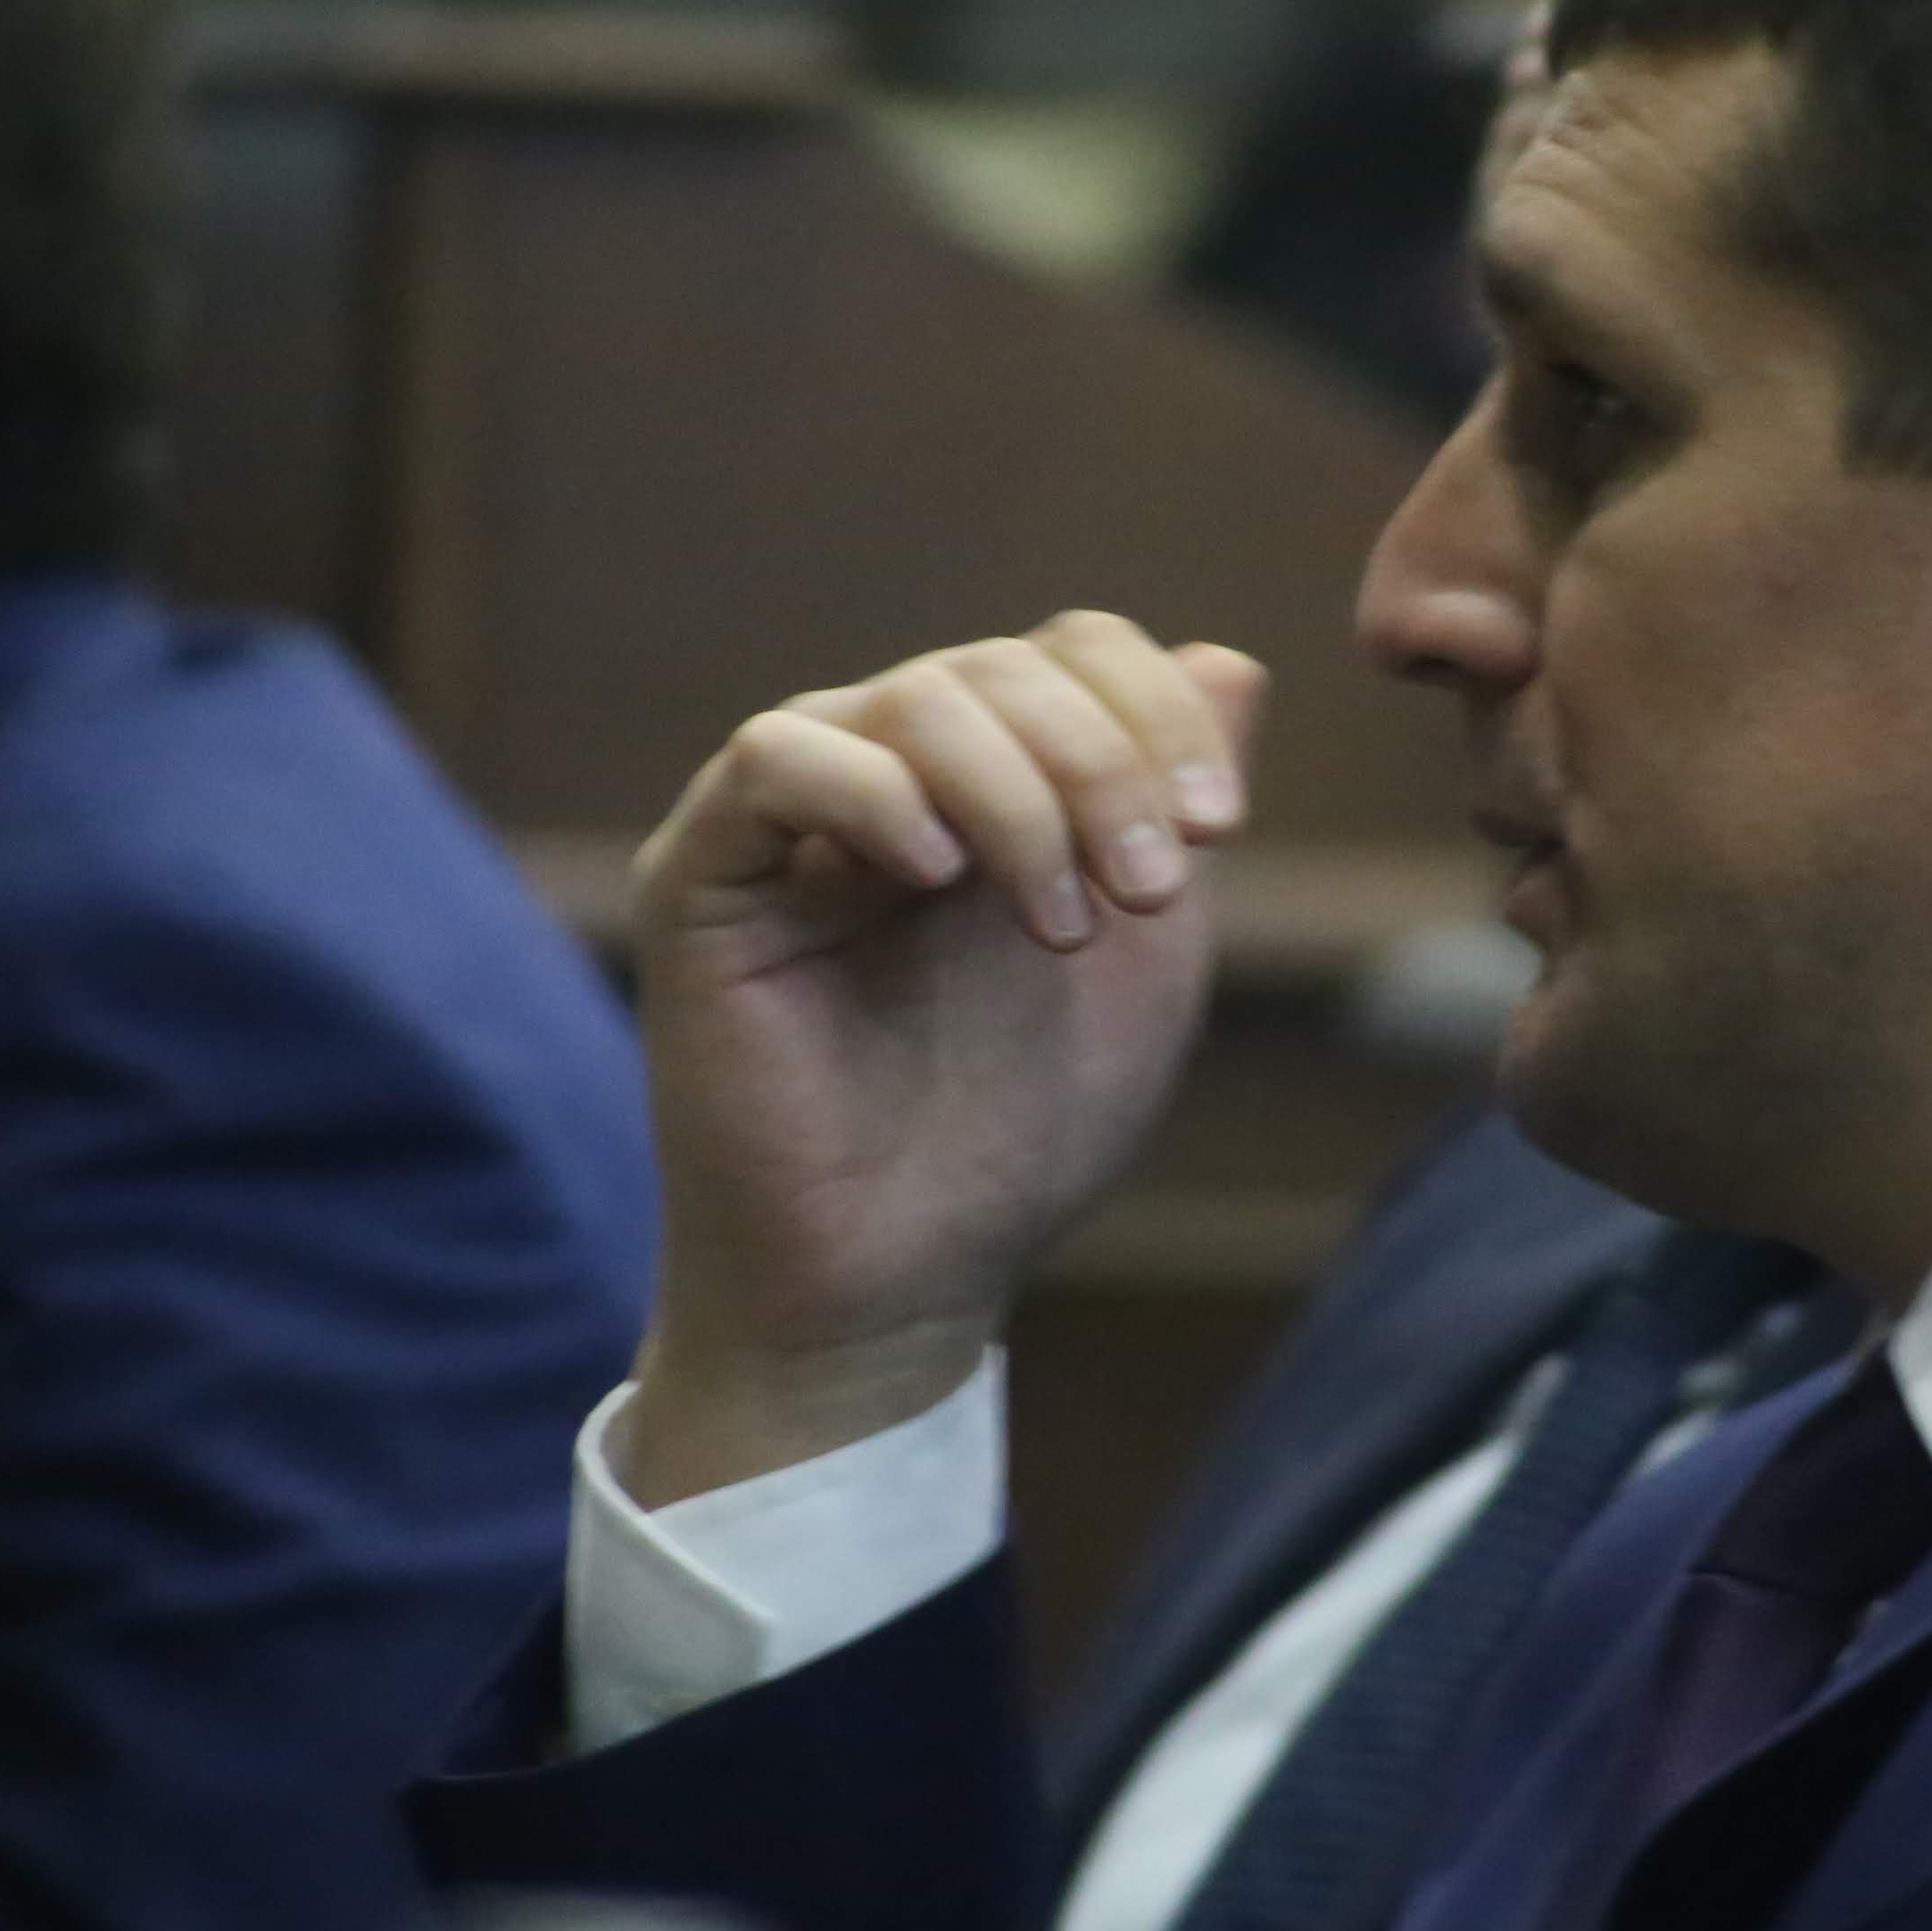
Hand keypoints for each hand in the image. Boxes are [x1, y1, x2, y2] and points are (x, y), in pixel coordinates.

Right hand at [617, 615, 1262, 1504]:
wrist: (905, 1278)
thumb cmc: (1016, 1132)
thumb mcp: (1143, 955)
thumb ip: (1177, 809)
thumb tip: (1230, 659)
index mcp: (987, 782)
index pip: (1068, 652)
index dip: (1153, 710)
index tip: (1219, 827)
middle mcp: (883, 776)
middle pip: (1001, 666)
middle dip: (1103, 766)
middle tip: (1148, 891)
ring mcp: (786, 820)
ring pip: (908, 698)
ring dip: (1018, 797)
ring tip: (1057, 922)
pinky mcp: (700, 875)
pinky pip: (775, 760)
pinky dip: (875, 795)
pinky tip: (935, 877)